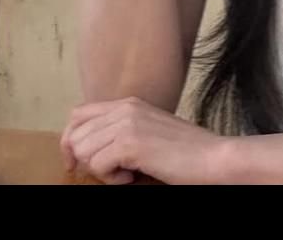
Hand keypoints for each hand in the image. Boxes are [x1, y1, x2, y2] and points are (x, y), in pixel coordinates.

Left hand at [61, 97, 234, 185]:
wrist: (211, 158)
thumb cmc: (183, 152)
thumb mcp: (147, 131)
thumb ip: (121, 130)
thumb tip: (86, 148)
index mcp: (128, 103)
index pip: (78, 115)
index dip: (71, 141)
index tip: (76, 164)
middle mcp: (124, 107)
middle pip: (76, 136)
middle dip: (86, 161)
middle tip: (114, 171)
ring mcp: (127, 123)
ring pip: (83, 151)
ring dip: (101, 170)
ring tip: (127, 172)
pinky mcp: (130, 142)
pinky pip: (98, 165)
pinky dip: (112, 179)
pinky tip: (133, 176)